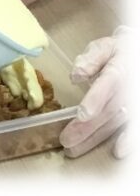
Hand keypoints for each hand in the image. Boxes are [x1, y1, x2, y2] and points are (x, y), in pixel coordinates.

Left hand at [60, 26, 130, 158]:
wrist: (137, 53)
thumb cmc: (117, 52)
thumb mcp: (103, 48)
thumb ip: (90, 59)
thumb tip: (75, 74)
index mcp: (118, 68)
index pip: (107, 84)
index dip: (95, 100)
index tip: (82, 114)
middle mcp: (128, 88)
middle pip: (108, 110)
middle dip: (86, 127)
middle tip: (66, 140)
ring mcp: (134, 102)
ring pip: (116, 122)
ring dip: (96, 137)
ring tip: (75, 149)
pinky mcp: (136, 111)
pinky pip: (133, 127)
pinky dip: (128, 140)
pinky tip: (118, 151)